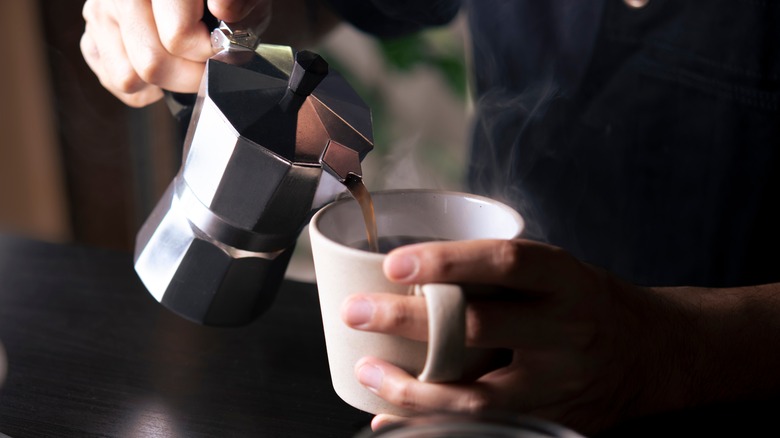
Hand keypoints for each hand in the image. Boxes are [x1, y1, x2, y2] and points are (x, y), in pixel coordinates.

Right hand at [80, 0, 270, 106]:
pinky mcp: (91, 35)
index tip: (222, 50)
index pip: (178, 36)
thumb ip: (239, 2)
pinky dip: (144, 87)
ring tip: (184, 63)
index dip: (208, 54)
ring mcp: (100, 13)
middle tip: (206, 64)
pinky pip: (116, 81)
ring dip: (165, 82)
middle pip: (151, 63)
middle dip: (189, 75)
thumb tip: (224, 8)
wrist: (190, 2)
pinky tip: (164, 64)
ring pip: (129, 78)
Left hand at [341, 239, 686, 434]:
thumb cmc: (585, 304)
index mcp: (566, 281)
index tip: (395, 264)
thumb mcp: (557, 273)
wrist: (651, 357)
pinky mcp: (549, 420)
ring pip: (476, 394)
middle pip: (480, 328)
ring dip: (411, 386)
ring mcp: (558, 384)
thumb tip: (410, 273)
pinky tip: (391, 415)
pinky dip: (432, 422)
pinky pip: (483, 426)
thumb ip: (499, 274)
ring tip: (366, 370)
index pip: (506, 263)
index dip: (448, 262)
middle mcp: (566, 332)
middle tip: (356, 312)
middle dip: (408, 322)